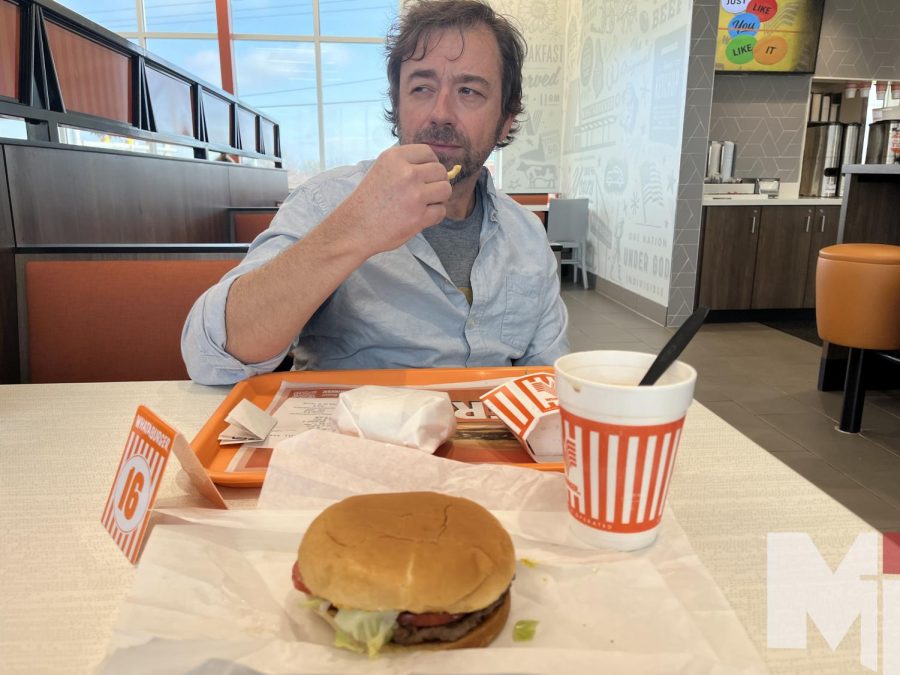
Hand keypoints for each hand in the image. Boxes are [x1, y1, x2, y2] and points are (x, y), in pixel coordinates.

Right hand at [332, 144, 451, 254]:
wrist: (355, 228)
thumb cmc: (368, 201)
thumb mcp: (382, 170)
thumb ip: (405, 165)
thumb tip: (434, 167)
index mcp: (394, 157)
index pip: (428, 152)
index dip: (430, 164)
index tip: (425, 175)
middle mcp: (406, 173)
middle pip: (440, 171)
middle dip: (436, 182)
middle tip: (425, 192)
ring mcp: (414, 195)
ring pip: (445, 190)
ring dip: (439, 198)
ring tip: (424, 204)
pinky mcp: (419, 217)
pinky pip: (441, 211)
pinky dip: (434, 216)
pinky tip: (420, 217)